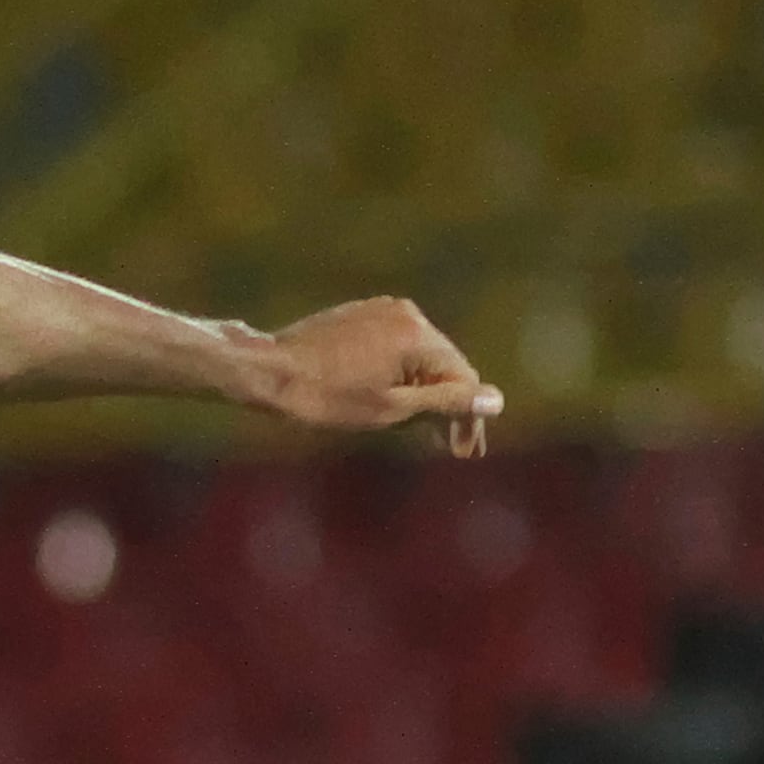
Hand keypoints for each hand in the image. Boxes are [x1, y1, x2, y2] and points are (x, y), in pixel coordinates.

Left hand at [260, 296, 501, 455]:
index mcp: (418, 334)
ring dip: (427, 392)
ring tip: (428, 432)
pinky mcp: (362, 314)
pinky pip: (397, 347)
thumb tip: (496, 400)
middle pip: (445, 365)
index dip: (468, 418)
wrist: (267, 371)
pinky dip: (403, 375)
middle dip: (450, 407)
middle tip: (456, 449)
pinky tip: (398, 401)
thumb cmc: (326, 397)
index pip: (462, 379)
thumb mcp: (391, 409)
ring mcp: (382, 310)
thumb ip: (446, 402)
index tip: (467, 453)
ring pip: (421, 357)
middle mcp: (406, 313)